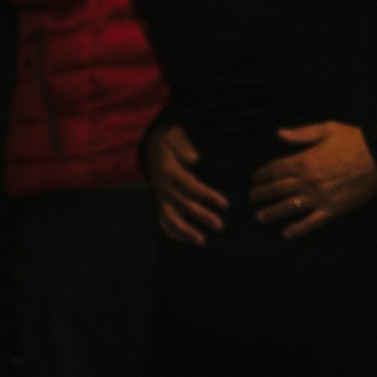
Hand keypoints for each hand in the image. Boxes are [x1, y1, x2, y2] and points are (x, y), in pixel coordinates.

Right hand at [145, 125, 225, 245]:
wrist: (151, 146)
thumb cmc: (168, 140)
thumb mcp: (173, 135)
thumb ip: (183, 146)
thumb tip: (194, 159)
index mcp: (170, 171)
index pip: (190, 186)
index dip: (207, 196)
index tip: (225, 203)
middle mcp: (164, 187)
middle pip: (184, 205)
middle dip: (202, 217)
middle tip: (220, 226)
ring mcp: (161, 197)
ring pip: (171, 217)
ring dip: (186, 231)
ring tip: (202, 241)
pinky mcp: (159, 202)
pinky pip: (162, 220)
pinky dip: (171, 231)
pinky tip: (183, 240)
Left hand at [249, 121, 376, 238]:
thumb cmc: (354, 141)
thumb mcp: (328, 128)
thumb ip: (302, 133)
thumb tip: (279, 134)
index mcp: (305, 161)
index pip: (276, 169)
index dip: (263, 174)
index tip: (256, 177)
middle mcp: (309, 181)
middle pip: (278, 189)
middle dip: (262, 193)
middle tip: (253, 196)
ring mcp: (320, 198)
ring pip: (289, 208)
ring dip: (272, 212)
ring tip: (260, 216)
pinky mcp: (332, 209)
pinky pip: (311, 223)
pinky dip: (297, 230)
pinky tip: (286, 233)